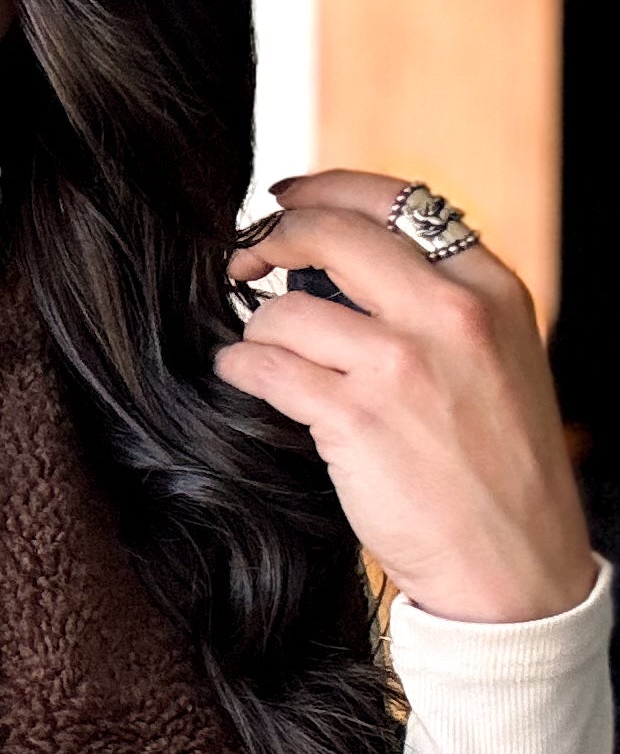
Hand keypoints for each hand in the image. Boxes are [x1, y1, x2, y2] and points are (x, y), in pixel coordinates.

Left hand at [219, 169, 594, 623]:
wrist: (513, 562)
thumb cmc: (495, 467)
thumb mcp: (495, 359)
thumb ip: (437, 306)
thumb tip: (340, 266)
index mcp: (490, 288)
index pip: (397, 202)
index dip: (325, 191)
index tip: (284, 197)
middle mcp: (450, 313)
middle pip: (332, 235)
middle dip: (269, 237)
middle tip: (238, 256)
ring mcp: (401, 364)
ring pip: (285, 310)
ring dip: (255, 328)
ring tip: (256, 350)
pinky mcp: (355, 418)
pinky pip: (266, 367)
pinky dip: (239, 366)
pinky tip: (239, 374)